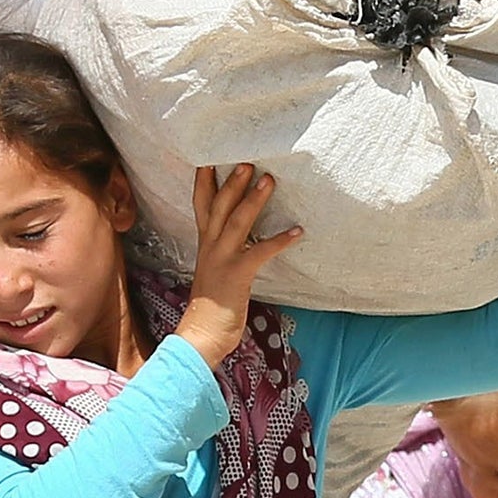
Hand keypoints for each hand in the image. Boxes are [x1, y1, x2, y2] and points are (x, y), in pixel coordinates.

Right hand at [180, 165, 302, 366]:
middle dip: (232, 182)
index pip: (201, 207)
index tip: (208, 160)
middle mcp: (210, 248)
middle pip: (219, 207)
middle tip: (246, 161)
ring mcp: (222, 260)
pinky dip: (279, 240)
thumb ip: (223, 257)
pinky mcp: (237, 275)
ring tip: (269, 180)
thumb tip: (240, 247)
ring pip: (237, 221)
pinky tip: (297, 231)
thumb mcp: (214, 276)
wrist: (200, 336)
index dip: (204, 183)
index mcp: (205, 247)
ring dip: (254, 199)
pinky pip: (260, 252)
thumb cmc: (210, 310)